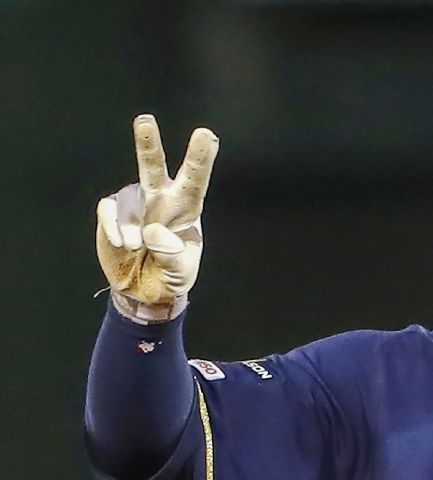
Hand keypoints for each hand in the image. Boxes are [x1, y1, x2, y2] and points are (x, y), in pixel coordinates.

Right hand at [96, 114, 217, 317]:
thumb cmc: (172, 275)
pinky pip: (108, 210)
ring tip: (136, 248)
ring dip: (131, 227)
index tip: (207, 135)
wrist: (146, 291)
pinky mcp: (112, 213)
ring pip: (127, 197)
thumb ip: (171, 255)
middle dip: (148, 144)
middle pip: (153, 167)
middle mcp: (160, 199)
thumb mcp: (180, 272)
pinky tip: (121, 244)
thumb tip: (152, 231)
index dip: (200, 158)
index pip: (195, 180)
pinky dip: (113, 227)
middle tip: (144, 120)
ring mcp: (134, 204)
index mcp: (186, 208)